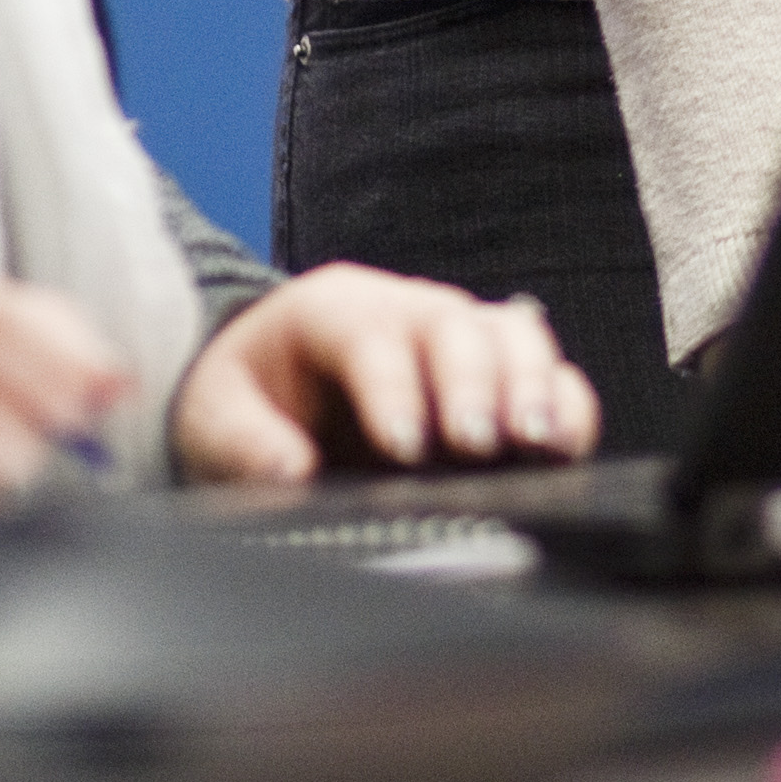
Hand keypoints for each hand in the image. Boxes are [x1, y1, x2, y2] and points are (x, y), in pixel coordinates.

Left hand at [172, 268, 596, 483]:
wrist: (271, 382)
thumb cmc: (247, 393)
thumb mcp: (215, 413)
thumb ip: (244, 442)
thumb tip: (290, 473)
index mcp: (334, 309)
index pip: (372, 337)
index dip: (393, 389)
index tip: (402, 447)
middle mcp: (408, 309)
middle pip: (456, 328)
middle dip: (472, 387)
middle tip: (474, 446)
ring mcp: (460, 335)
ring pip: (514, 337)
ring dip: (531, 388)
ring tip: (536, 443)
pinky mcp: (497, 373)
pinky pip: (549, 373)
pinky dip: (565, 404)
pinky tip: (565, 446)